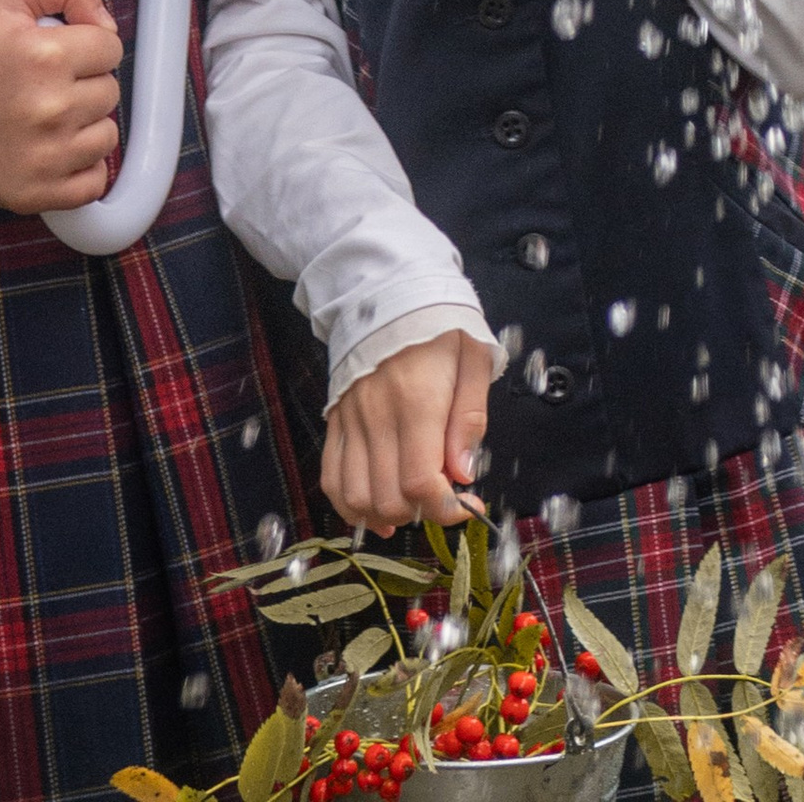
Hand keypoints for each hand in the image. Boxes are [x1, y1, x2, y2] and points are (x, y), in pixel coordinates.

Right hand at [0, 0, 121, 209]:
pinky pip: (95, 183)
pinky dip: (82, 167)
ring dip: (85, 123)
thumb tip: (108, 24)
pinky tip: (54, 148)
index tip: (59, 50)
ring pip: (107, 135)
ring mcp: (44, 157)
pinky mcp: (35, 193)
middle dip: (84, 81)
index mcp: (46, 55)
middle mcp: (50, 108)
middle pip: (110, 91)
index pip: (111, 47)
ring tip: (48, 114)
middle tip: (44, 82)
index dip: (87, 43)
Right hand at [322, 330, 495, 531]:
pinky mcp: (334, 419)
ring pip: (355, 496)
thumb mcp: (473, 357)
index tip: (468, 505)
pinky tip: (375, 508)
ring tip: (411, 506)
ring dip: (385, 515)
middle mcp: (375, 415)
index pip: (420, 482)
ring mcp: (349, 419)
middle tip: (442, 497)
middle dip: (420, 513)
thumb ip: (470, 417)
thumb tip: (463, 474)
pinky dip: (349, 504)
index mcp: (415, 400)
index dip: (446, 509)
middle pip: (387, 497)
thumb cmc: (438, 323)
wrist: (387, 288)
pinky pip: (330, 478)